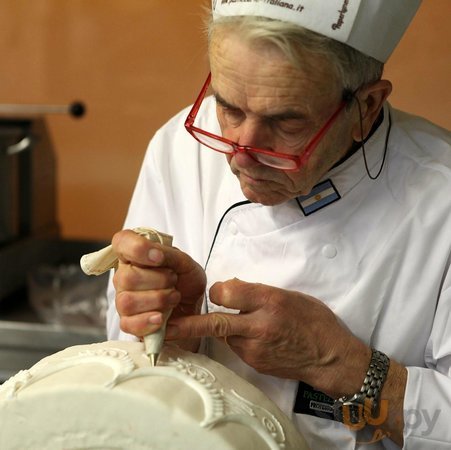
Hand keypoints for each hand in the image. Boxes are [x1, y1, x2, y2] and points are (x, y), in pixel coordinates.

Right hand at [111, 230, 206, 349]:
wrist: (195, 306)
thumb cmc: (186, 280)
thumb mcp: (184, 262)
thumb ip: (168, 253)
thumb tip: (154, 254)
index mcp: (134, 255)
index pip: (122, 242)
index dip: (138, 249)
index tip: (159, 258)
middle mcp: (124, 276)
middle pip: (127, 277)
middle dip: (159, 280)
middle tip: (174, 281)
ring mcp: (123, 300)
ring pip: (128, 301)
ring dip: (158, 300)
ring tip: (173, 297)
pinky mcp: (128, 323)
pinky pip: (129, 324)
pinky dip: (148, 321)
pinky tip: (162, 317)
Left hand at [166, 278, 370, 397]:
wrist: (330, 357)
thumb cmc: (314, 321)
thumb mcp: (290, 295)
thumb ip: (258, 292)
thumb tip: (231, 288)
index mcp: (270, 301)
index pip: (227, 292)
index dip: (219, 290)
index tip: (221, 291)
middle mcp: (259, 325)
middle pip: (215, 322)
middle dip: (188, 325)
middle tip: (166, 326)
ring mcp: (255, 348)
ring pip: (224, 334)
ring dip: (223, 326)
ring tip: (239, 322)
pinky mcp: (254, 363)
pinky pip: (235, 347)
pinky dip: (236, 338)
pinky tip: (252, 335)